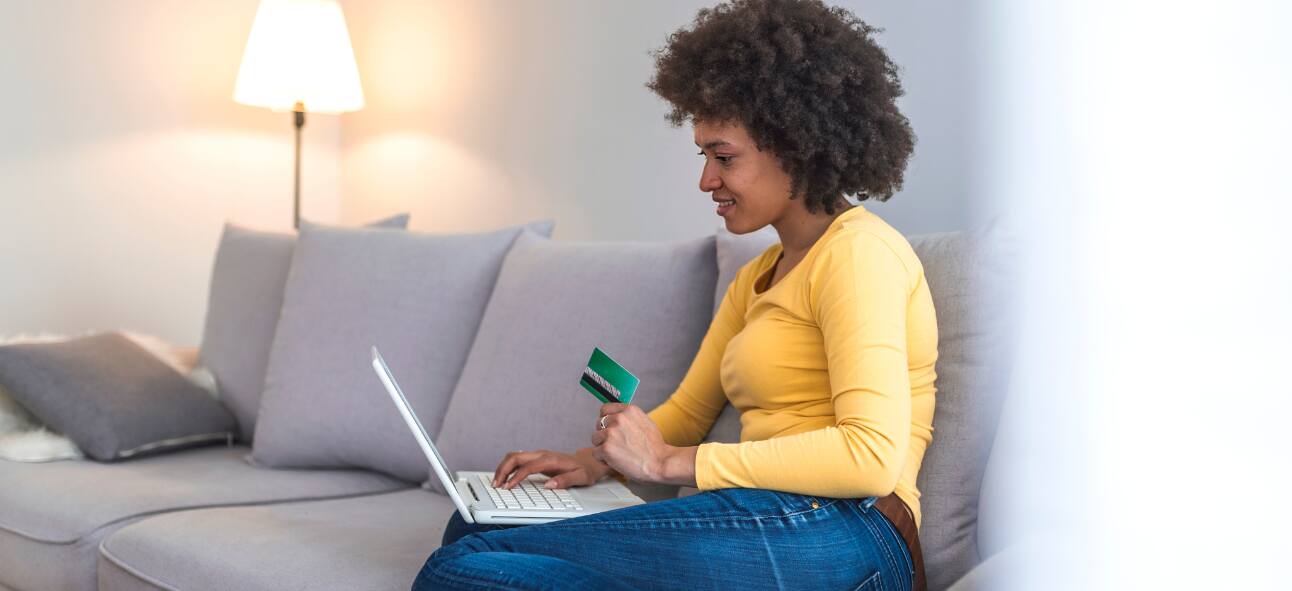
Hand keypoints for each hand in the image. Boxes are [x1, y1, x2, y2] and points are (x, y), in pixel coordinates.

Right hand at [491, 449, 609, 489]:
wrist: (589, 461)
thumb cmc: (586, 470)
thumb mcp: (581, 478)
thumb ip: (565, 481)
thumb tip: (549, 486)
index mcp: (551, 460)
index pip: (528, 467)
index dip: (516, 477)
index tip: (507, 487)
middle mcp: (542, 455)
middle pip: (515, 457)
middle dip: (502, 470)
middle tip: (495, 485)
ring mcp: (538, 455)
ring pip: (514, 456)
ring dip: (503, 468)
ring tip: (496, 483)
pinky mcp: (536, 459)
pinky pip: (517, 460)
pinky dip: (508, 468)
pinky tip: (504, 478)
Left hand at [591, 403, 693, 484]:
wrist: (660, 462)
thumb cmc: (655, 447)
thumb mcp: (645, 422)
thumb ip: (629, 418)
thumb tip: (617, 418)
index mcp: (629, 410)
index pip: (605, 409)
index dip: (606, 420)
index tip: (610, 428)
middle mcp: (619, 418)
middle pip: (598, 424)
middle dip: (604, 435)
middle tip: (617, 445)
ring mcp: (611, 433)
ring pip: (595, 438)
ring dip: (603, 447)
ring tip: (618, 453)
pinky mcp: (606, 448)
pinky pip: (596, 453)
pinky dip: (603, 460)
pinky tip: (616, 461)